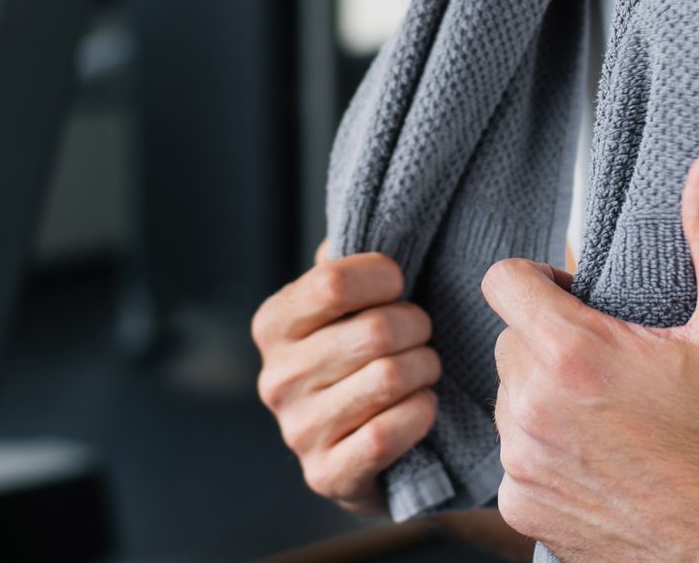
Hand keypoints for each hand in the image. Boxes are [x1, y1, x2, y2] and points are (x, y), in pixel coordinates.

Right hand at [253, 240, 440, 514]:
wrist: (358, 449)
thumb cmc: (358, 356)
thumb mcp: (343, 305)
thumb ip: (346, 262)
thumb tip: (368, 222)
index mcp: (273, 324)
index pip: (332, 282)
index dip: (383, 277)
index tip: (400, 284)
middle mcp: (276, 378)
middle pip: (374, 331)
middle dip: (418, 326)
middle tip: (422, 333)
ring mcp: (298, 431)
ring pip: (389, 379)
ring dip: (425, 370)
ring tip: (425, 369)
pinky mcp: (326, 475)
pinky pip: (388, 434)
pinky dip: (420, 414)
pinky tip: (423, 406)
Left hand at [483, 149, 698, 560]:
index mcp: (574, 355)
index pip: (504, 281)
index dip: (541, 280)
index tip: (577, 296)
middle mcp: (535, 412)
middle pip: (512, 342)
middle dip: (552, 342)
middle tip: (614, 360)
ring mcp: (526, 467)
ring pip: (512, 404)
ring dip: (548, 400)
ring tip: (613, 413)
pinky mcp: (527, 513)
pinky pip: (516, 462)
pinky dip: (549, 457)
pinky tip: (603, 459)